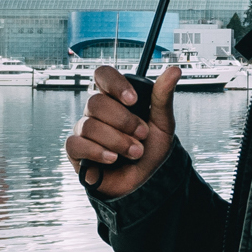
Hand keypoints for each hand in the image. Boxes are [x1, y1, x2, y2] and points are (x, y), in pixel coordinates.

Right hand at [65, 64, 179, 197]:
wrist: (147, 182)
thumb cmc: (152, 150)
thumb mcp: (162, 123)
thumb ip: (163, 97)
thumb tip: (175, 70)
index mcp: (115, 98)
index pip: (103, 75)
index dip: (115, 84)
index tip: (133, 100)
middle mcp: (96, 112)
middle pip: (96, 102)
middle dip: (123, 121)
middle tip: (142, 134)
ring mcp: (85, 130)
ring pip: (89, 125)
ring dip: (117, 141)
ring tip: (135, 152)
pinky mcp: (76, 151)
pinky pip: (76, 144)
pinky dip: (97, 152)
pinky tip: (112, 159)